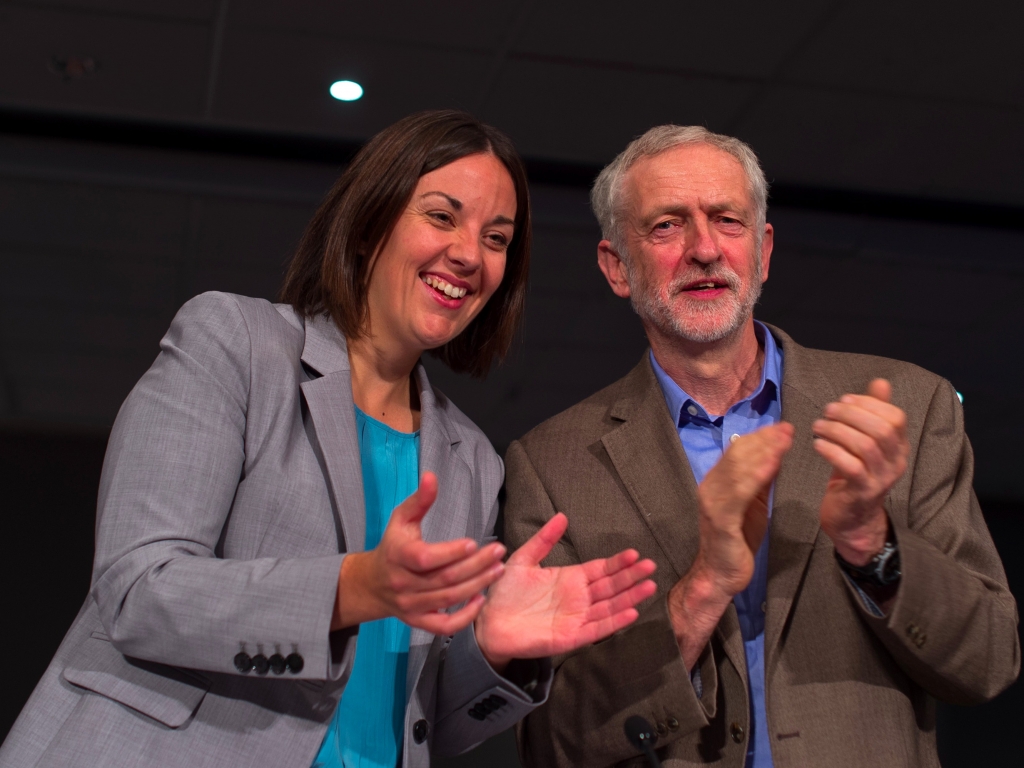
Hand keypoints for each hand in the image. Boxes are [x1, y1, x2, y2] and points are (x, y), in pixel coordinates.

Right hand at [333, 472, 506, 634]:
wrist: (372, 583)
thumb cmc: (393, 545)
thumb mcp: (401, 519)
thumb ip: (419, 499)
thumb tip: (432, 476)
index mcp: (398, 556)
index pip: (425, 558)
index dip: (451, 552)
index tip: (474, 542)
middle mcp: (403, 583)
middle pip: (443, 578)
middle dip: (475, 566)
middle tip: (499, 552)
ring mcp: (410, 605)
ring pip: (447, 599)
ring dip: (476, 585)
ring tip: (498, 570)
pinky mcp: (417, 621)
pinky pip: (442, 626)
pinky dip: (463, 617)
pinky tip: (480, 600)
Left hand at [473, 513, 656, 670]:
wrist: (486, 623)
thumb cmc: (504, 593)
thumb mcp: (523, 560)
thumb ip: (543, 540)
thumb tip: (562, 516)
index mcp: (570, 579)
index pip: (600, 569)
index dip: (617, 563)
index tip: (635, 553)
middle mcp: (578, 599)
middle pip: (611, 586)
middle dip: (631, 577)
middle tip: (651, 566)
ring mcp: (576, 618)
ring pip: (609, 606)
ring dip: (630, 597)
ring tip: (650, 586)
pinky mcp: (570, 637)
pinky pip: (597, 629)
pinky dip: (614, 622)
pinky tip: (631, 612)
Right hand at [692, 422, 793, 595]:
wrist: (720, 574)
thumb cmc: (736, 541)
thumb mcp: (753, 505)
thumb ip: (759, 482)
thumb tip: (773, 456)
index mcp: (716, 482)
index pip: (737, 451)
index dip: (760, 437)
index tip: (782, 427)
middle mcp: (710, 487)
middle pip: (737, 455)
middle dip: (764, 440)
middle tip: (787, 429)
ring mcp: (713, 502)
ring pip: (737, 469)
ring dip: (763, 452)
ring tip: (784, 441)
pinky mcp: (721, 519)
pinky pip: (739, 493)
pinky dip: (755, 476)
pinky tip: (772, 465)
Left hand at [813, 379, 908, 564]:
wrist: (852, 518)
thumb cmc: (855, 474)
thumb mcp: (865, 441)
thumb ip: (873, 412)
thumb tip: (881, 382)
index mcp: (899, 446)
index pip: (896, 417)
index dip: (869, 404)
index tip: (845, 399)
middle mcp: (896, 462)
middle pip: (882, 429)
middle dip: (852, 414)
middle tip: (828, 411)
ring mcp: (881, 478)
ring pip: (865, 446)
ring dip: (837, 430)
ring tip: (818, 426)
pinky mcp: (862, 492)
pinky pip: (851, 466)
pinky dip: (832, 451)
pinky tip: (817, 445)